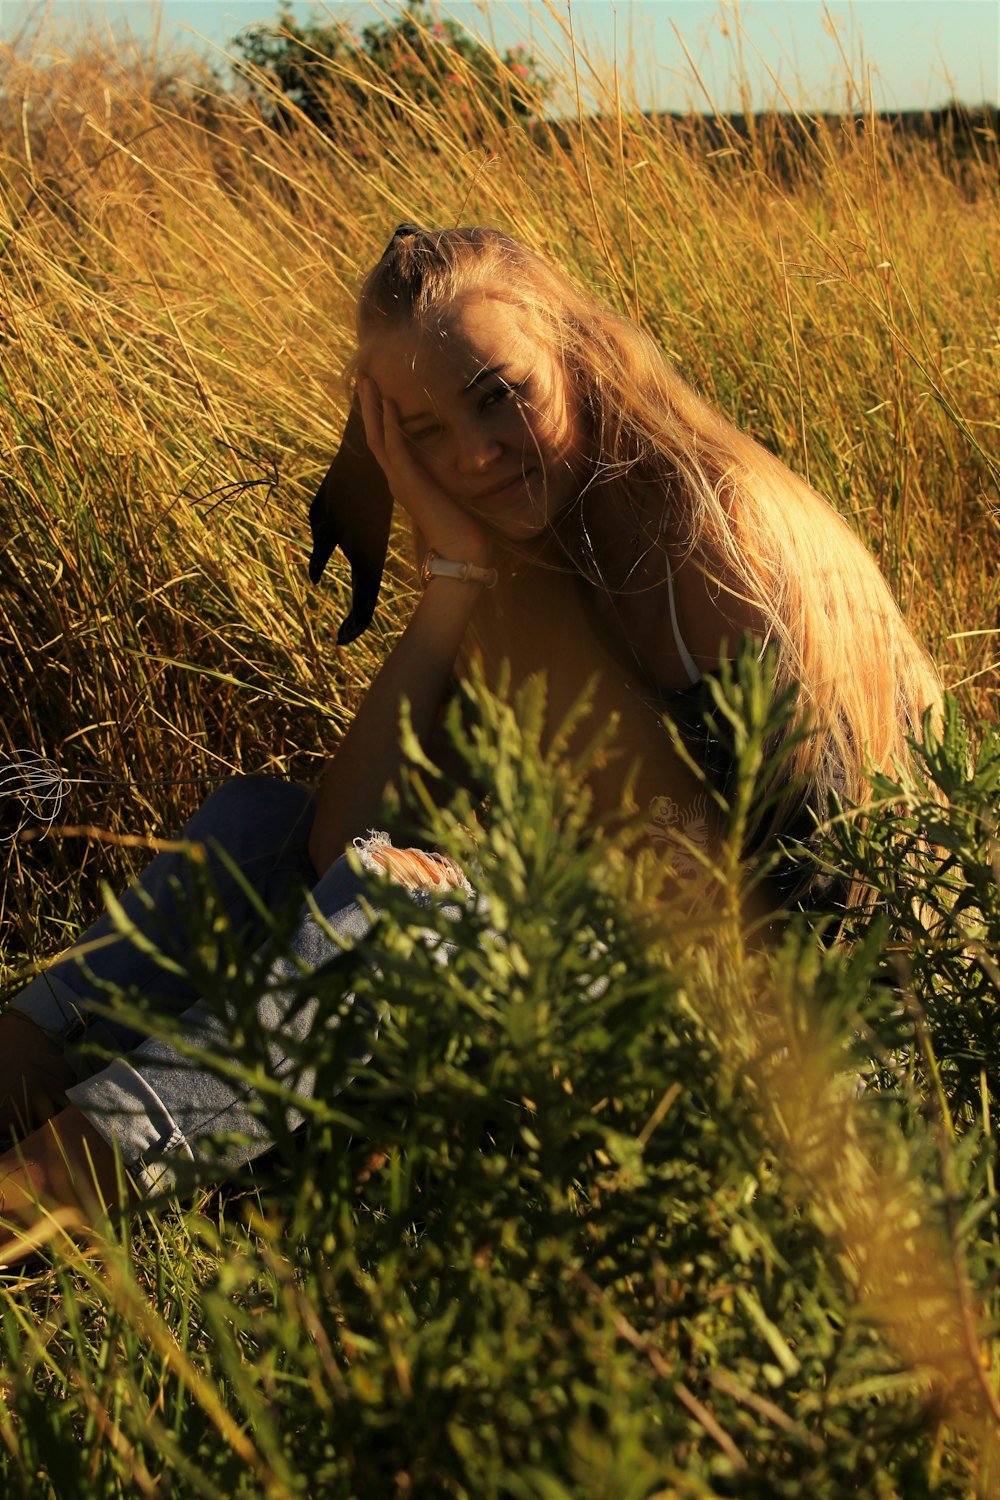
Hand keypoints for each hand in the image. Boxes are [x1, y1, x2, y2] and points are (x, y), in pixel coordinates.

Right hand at [358, 376, 491, 569]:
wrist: (462, 551)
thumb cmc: (462, 526)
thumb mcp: (451, 491)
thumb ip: (446, 475)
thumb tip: (460, 456)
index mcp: (403, 481)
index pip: (384, 443)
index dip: (379, 417)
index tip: (378, 391)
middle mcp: (395, 479)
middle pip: (374, 435)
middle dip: (368, 405)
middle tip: (363, 377)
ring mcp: (399, 481)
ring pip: (377, 437)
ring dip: (373, 407)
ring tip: (368, 381)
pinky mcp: (408, 482)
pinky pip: (395, 447)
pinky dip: (391, 424)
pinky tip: (390, 403)